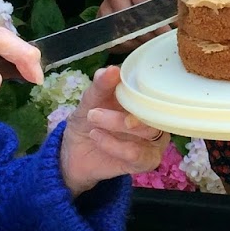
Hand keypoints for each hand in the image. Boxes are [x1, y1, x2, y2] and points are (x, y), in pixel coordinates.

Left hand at [59, 65, 169, 194]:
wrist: (74, 154)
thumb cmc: (87, 123)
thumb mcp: (89, 102)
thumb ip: (100, 86)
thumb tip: (112, 69)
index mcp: (144, 98)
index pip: (152, 87)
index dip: (138, 83)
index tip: (116, 79)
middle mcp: (155, 116)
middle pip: (152, 109)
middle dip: (122, 110)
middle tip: (94, 113)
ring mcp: (155, 139)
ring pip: (148, 130)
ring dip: (117, 126)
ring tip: (93, 127)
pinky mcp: (148, 161)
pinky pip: (138, 153)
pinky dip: (115, 146)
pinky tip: (98, 138)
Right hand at [97, 0, 172, 51]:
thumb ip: (173, 4)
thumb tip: (184, 26)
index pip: (144, 10)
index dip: (156, 26)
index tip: (166, 35)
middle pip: (130, 24)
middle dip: (146, 36)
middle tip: (158, 43)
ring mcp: (106, 5)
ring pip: (119, 33)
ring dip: (134, 42)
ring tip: (147, 44)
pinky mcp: (101, 16)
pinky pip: (110, 38)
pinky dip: (123, 45)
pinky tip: (135, 44)